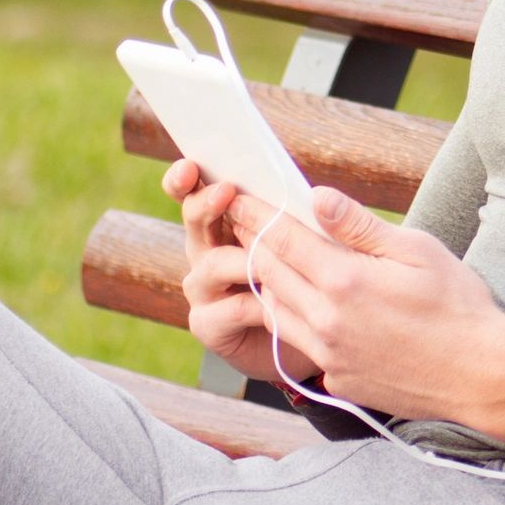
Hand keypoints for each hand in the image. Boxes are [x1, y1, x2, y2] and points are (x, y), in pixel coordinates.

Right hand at [162, 159, 322, 386]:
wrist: (312, 339)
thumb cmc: (311, 281)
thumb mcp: (311, 243)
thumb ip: (303, 219)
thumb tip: (318, 196)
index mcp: (226, 220)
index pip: (195, 189)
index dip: (186, 177)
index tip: (190, 165)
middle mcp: (207, 249)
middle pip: (193, 218)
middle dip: (205, 203)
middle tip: (225, 193)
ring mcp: (204, 287)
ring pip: (211, 263)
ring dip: (242, 258)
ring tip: (269, 259)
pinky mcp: (207, 324)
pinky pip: (224, 309)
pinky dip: (251, 305)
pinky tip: (273, 306)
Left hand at [224, 185, 504, 440]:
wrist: (483, 377)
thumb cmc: (459, 307)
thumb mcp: (417, 251)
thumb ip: (359, 226)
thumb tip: (317, 197)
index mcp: (345, 282)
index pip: (282, 240)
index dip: (255, 214)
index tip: (235, 196)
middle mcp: (327, 321)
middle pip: (270, 274)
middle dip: (250, 243)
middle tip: (236, 220)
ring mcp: (330, 355)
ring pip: (277, 312)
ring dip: (265, 283)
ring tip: (261, 258)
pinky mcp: (338, 379)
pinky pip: (300, 343)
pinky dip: (290, 319)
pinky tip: (297, 304)